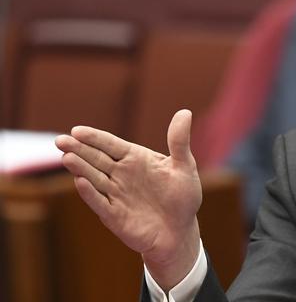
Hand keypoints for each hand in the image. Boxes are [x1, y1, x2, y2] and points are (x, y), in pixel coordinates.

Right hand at [55, 109, 201, 289]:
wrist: (180, 231)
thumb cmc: (183, 196)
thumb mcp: (185, 166)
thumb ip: (179, 141)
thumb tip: (185, 112)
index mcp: (136, 159)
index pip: (111, 144)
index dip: (94, 138)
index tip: (77, 130)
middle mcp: (122, 174)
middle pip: (96, 159)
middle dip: (78, 149)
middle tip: (60, 140)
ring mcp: (116, 194)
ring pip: (94, 178)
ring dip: (80, 168)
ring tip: (67, 157)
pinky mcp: (114, 215)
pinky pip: (100, 202)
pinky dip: (91, 193)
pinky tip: (80, 182)